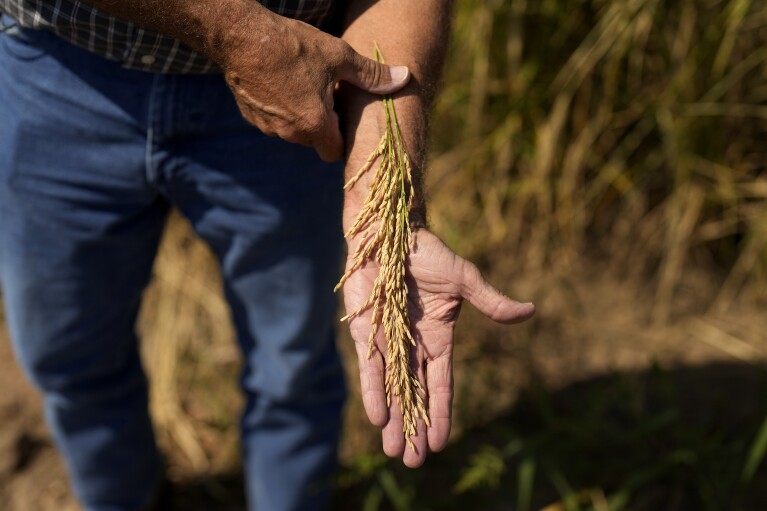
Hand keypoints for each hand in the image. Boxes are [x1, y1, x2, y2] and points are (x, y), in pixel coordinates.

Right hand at [216, 8, 409, 160]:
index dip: (341, 137)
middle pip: (314, 141)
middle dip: (322, 124)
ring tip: (303, 84)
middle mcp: (289, 133)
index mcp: (314, 125)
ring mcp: (267, 126)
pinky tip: (282, 82)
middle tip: (325, 93)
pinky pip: (272, 121)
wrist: (241, 36)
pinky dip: (280, 109)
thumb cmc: (293, 46)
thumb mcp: (338, 56)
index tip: (341, 113)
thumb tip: (405, 77)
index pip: (334, 152)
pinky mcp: (250, 116)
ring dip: (300, 116)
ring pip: (292, 131)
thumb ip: (372, 75)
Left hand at [342, 229, 534, 466]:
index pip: (442, 386)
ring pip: (393, 390)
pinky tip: (377, 419)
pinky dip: (374, 393)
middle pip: (415, 396)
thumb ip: (491, 302)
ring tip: (394, 452)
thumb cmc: (429, 253)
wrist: (390, 235)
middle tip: (413, 462)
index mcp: (440, 338)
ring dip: (394, 421)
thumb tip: (530, 311)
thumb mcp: (465, 279)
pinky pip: (370, 370)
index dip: (441, 415)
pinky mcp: (365, 334)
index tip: (439, 444)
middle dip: (415, 428)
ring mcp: (389, 342)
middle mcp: (414, 347)